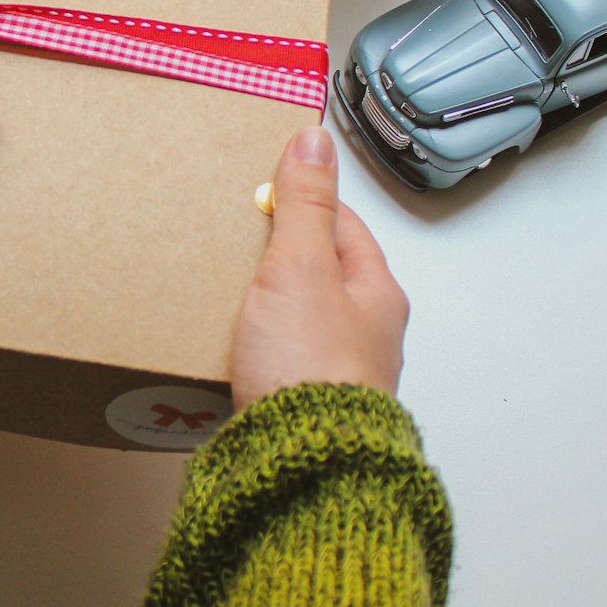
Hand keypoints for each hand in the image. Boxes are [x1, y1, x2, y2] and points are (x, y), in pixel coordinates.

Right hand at [231, 126, 408, 407]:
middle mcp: (368, 337)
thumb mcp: (301, 268)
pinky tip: (232, 355)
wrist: (305, 465)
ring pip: (305, 325)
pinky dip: (260, 353)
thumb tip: (315, 140)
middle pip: (325, 279)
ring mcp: (340, 377)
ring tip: (228, 300)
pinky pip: (283, 365)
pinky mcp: (310, 411)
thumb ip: (304, 206)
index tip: (269, 192)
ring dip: (271, 311)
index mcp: (378, 295)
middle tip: (240, 244)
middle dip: (284, 260)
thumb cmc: (311, 369)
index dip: (306, 205)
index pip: (345, 229)